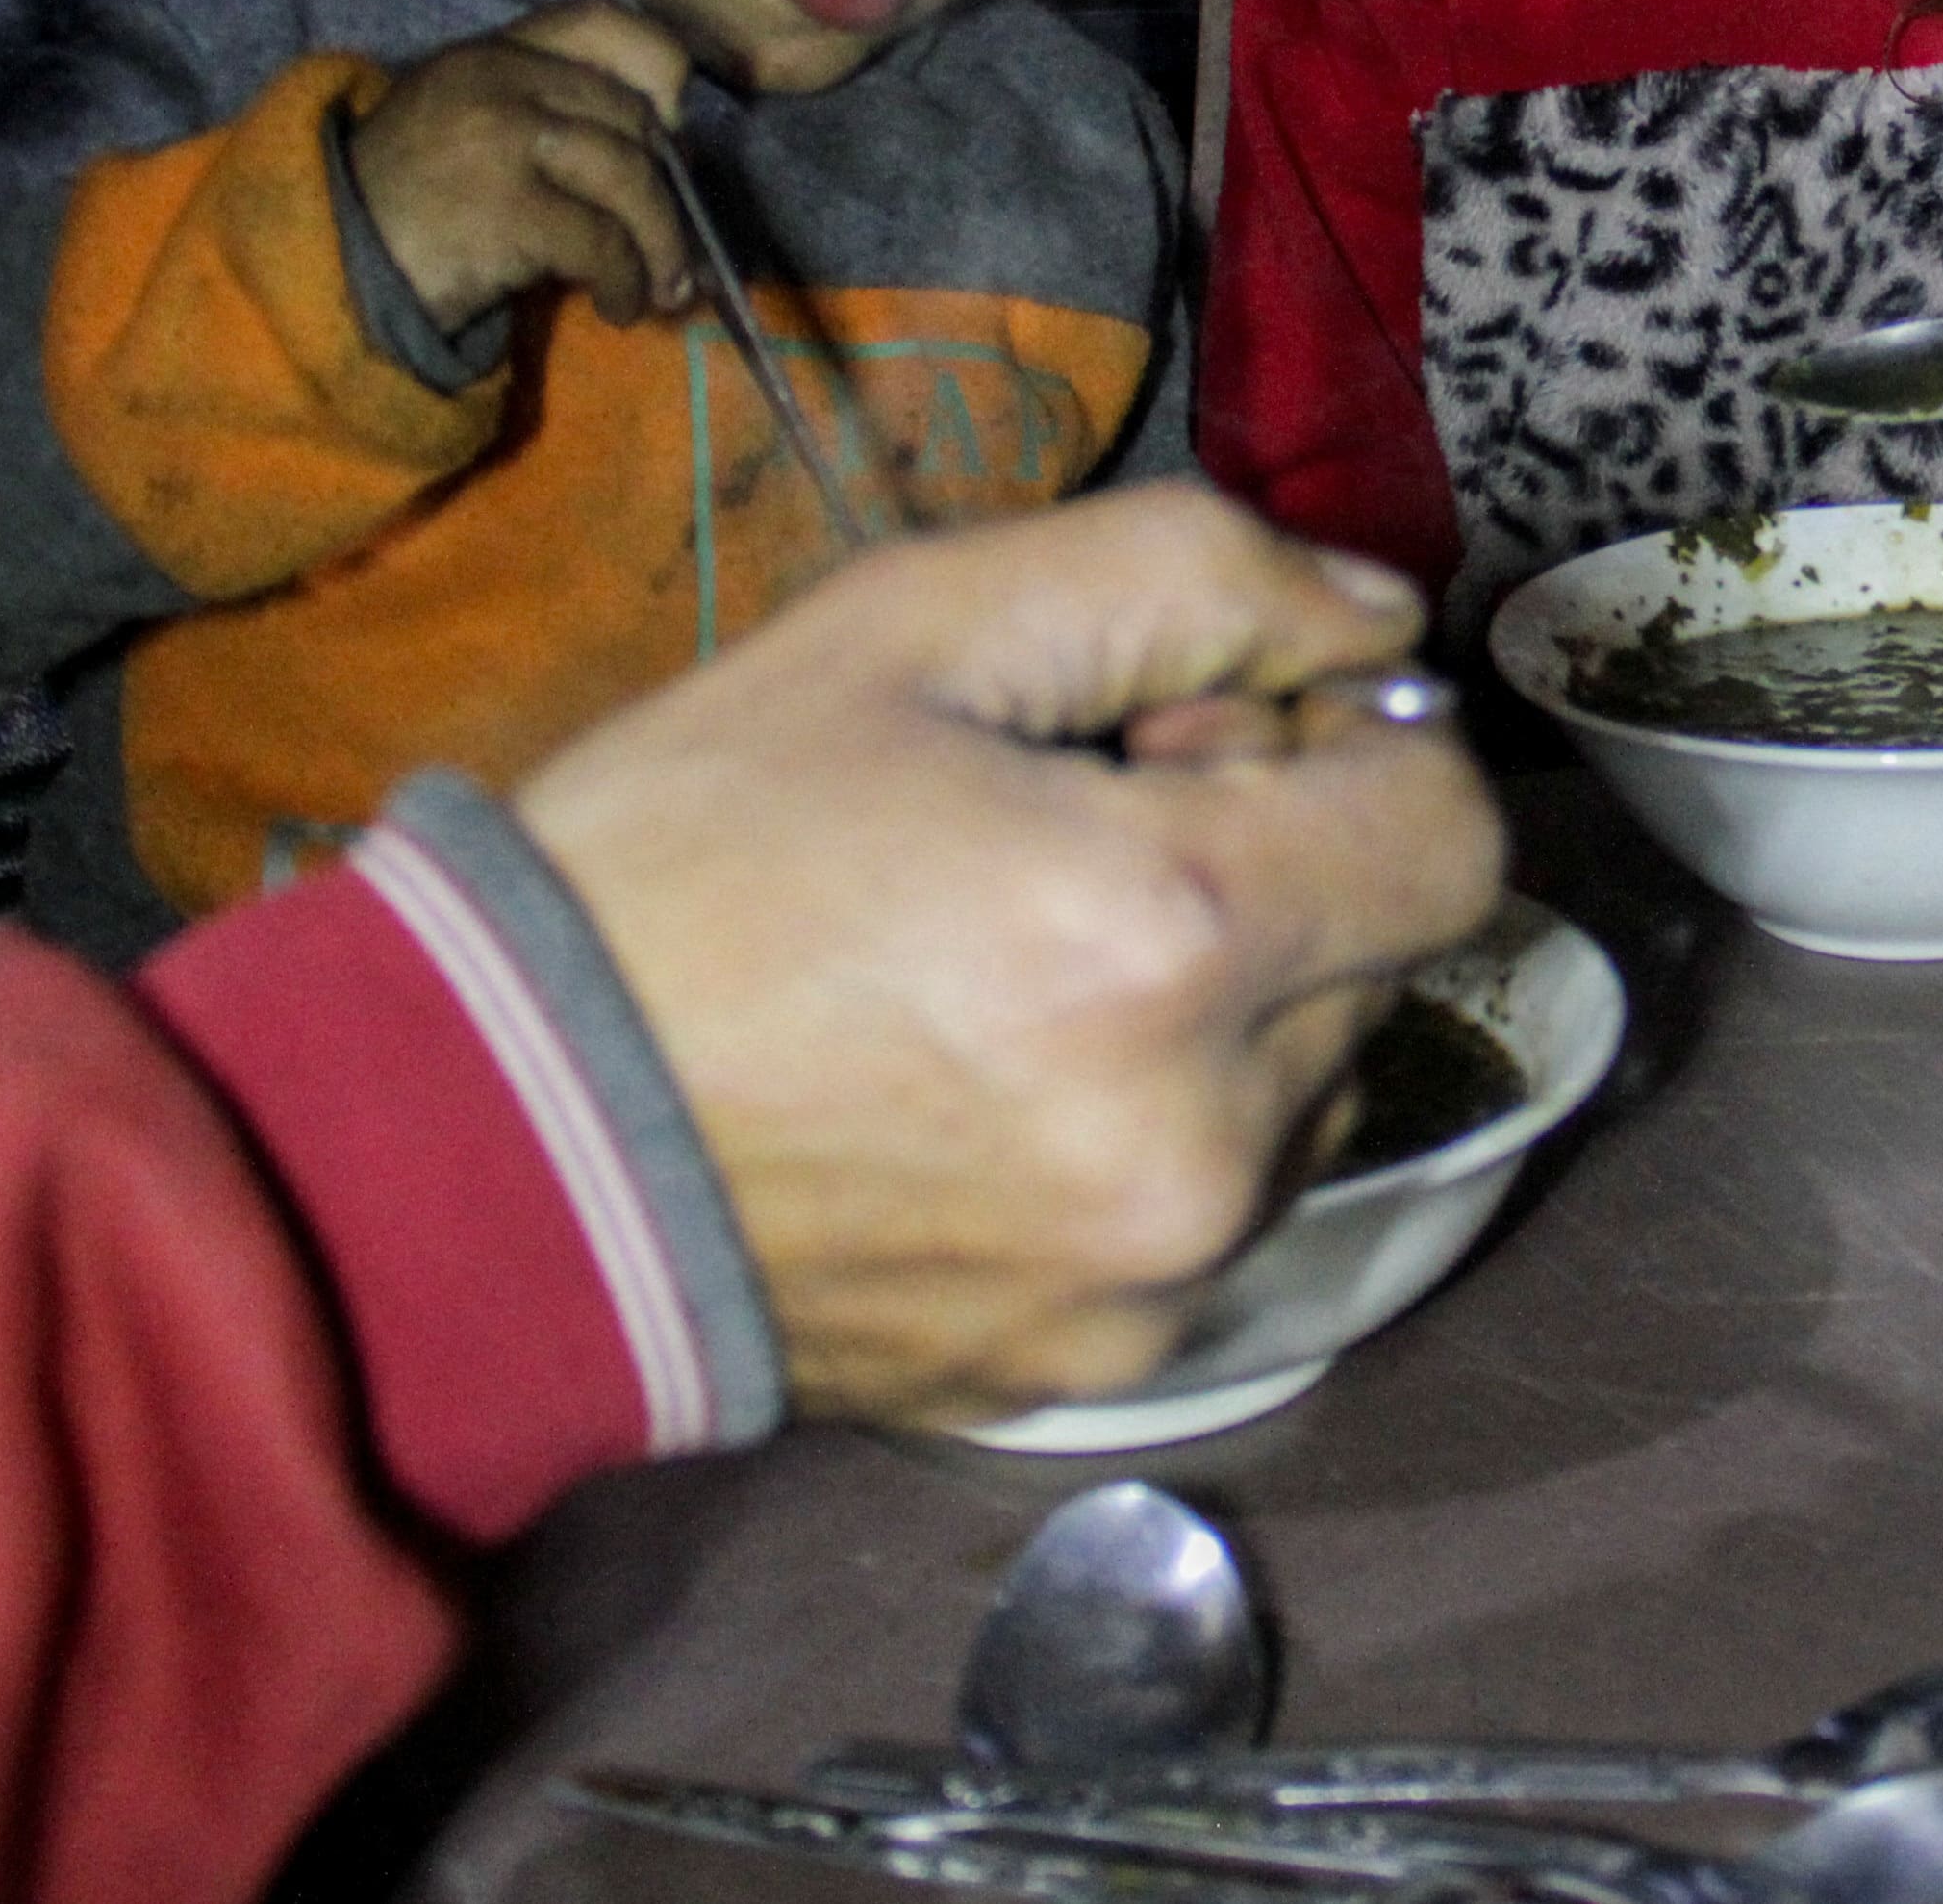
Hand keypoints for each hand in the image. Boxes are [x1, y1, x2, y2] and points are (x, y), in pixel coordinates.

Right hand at [341, 0, 695, 331]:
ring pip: (630, 177)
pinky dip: (625, 281)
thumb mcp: (466, 123)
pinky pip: (602, 241)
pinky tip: (617, 307)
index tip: (672, 133)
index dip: (658, 69)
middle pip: (632, 116)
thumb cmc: (408, 204)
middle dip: (668, 188)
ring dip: (660, 244)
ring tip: (658, 287)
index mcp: (491, 52)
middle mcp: (498, 80)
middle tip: (673, 244)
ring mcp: (501, 138)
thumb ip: (545, 109)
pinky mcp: (506, 208)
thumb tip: (665, 148)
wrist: (327, 262)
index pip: (599, 21)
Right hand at [509, 484, 1502, 1422]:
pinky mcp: (1090, 1366)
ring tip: (1012, 971)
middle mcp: (1202, 1135)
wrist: (490, 1144)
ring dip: (1228, 1014)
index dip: (1358, 759)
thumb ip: (1191, 577)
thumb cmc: (689, 857)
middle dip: (1273, 873)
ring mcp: (1151, 1276)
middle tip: (1072, 836)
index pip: (1452, 839)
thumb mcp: (914, 625)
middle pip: (1379, 962)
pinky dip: (1152, 1134)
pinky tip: (980, 1089)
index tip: (1214, 739)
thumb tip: (1380, 623)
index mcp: (1172, 934)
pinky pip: (1211, 1217)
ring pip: (1309, 1092)